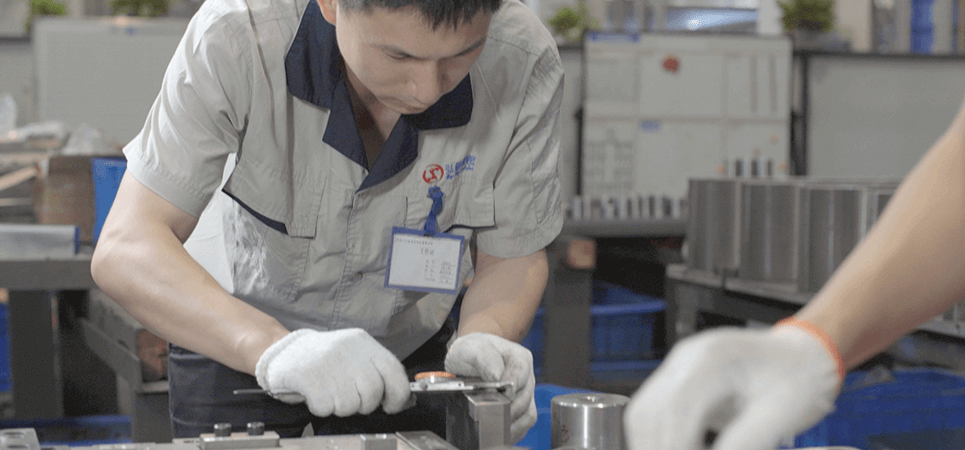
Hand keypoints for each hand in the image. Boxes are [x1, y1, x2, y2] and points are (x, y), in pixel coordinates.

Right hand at [255, 328, 409, 416]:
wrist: (284, 351)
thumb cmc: (322, 357)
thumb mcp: (353, 353)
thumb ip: (375, 370)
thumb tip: (400, 397)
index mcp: (363, 343)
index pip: (394, 371)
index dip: (398, 395)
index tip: (393, 406)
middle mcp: (350, 352)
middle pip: (373, 392)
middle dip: (365, 404)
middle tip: (350, 398)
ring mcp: (331, 365)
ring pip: (351, 406)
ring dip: (340, 407)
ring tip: (330, 392)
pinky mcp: (312, 380)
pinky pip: (327, 409)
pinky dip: (321, 407)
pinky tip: (316, 393)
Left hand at [445, 332, 536, 442]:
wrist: (470, 357)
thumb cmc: (472, 351)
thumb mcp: (473, 349)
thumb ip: (486, 360)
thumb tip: (497, 378)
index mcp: (519, 357)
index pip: (520, 375)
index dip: (507, 389)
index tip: (494, 396)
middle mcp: (527, 376)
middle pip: (524, 398)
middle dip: (506, 408)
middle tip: (488, 413)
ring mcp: (526, 392)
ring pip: (528, 413)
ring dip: (511, 422)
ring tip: (493, 424)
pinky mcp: (523, 407)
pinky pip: (525, 422)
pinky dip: (513, 429)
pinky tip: (499, 429)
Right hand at [623, 325, 841, 449]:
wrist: (801, 356)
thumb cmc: (798, 378)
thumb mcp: (780, 415)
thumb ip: (745, 442)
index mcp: (713, 359)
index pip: (675, 410)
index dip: (675, 447)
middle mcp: (686, 358)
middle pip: (648, 414)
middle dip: (658, 448)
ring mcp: (677, 367)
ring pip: (643, 415)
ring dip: (654, 445)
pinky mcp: (677, 379)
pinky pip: (652, 414)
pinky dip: (661, 439)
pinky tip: (685, 449)